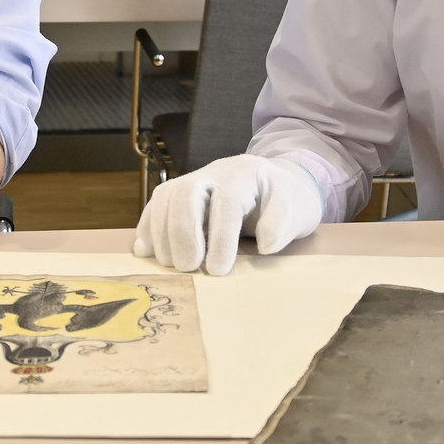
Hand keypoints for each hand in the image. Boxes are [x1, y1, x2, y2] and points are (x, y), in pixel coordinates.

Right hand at [133, 154, 322, 275]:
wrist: (275, 184)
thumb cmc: (288, 201)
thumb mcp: (298, 209)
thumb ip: (284, 223)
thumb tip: (265, 244)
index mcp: (245, 175)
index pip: (226, 202)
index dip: (220, 237)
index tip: (218, 270)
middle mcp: (214, 173)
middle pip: (186, 193)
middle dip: (183, 233)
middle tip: (189, 267)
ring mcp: (193, 180)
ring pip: (165, 197)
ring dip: (162, 233)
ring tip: (171, 264)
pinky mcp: (179, 192)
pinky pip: (156, 204)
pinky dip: (147, 227)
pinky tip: (145, 250)